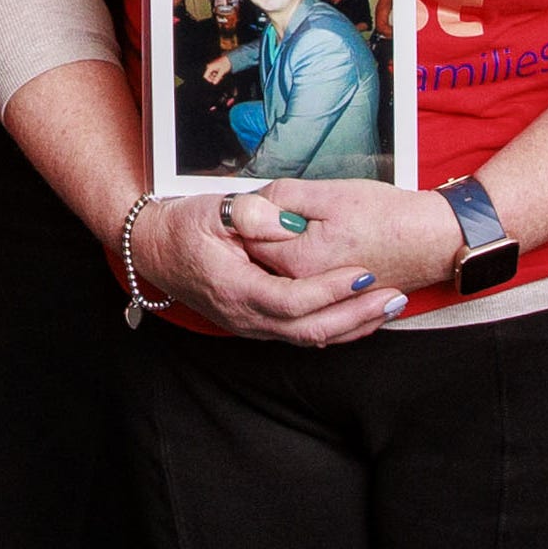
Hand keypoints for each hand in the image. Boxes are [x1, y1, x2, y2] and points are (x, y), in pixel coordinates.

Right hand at [131, 185, 412, 345]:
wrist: (153, 250)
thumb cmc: (183, 227)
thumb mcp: (211, 209)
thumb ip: (251, 214)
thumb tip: (287, 222)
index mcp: (235, 290)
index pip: (293, 301)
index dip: (331, 290)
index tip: (364, 273)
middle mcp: (245, 318)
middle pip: (310, 330)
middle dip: (357, 315)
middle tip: (394, 297)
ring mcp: (252, 326)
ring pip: (311, 339)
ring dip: (354, 325)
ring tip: (390, 306)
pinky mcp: (259, 324)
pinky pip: (304, 334)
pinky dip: (338, 327)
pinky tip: (363, 314)